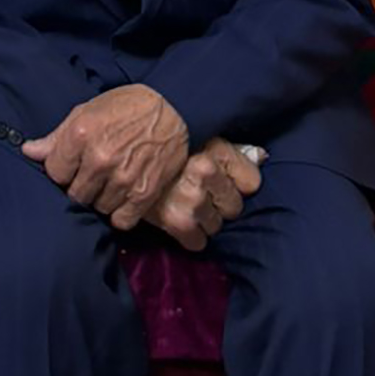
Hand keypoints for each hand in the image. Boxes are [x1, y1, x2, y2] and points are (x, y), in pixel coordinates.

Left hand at [22, 83, 188, 229]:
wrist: (174, 108)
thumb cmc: (125, 107)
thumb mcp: (86, 112)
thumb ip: (56, 136)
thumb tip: (29, 151)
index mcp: (80, 135)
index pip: (54, 172)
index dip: (61, 172)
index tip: (71, 168)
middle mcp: (100, 159)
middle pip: (75, 194)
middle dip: (80, 187)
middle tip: (91, 177)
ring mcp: (123, 178)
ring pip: (98, 208)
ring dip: (101, 200)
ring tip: (110, 184)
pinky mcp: (145, 193)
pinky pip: (122, 220)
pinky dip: (120, 213)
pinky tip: (123, 198)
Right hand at [146, 138, 264, 251]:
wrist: (111, 148)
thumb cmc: (153, 136)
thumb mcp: (195, 133)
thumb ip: (229, 146)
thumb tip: (263, 156)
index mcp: (214, 152)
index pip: (251, 182)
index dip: (238, 182)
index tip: (223, 180)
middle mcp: (205, 175)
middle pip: (234, 206)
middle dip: (219, 203)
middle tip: (198, 194)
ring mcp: (190, 200)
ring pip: (216, 225)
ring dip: (204, 221)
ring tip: (184, 207)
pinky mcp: (174, 221)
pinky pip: (196, 242)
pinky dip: (189, 238)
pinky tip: (176, 224)